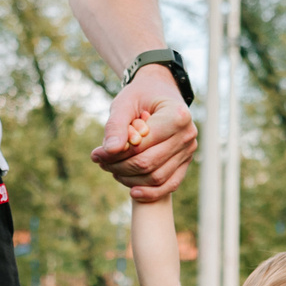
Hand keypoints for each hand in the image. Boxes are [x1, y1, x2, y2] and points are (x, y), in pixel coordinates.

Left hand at [92, 65, 196, 201]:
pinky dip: (150, 192)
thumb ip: (115, 126)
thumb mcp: (124, 103)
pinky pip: (170, 184)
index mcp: (177, 115)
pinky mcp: (185, 162)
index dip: (116, 153)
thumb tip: (109, 151)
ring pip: (157, 177)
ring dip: (130, 179)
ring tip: (112, 168)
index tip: (96, 153)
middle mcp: (188, 134)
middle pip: (149, 163)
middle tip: (101, 162)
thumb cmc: (141, 96)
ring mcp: (188, 150)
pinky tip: (132, 191)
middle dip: (120, 167)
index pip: (142, 145)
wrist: (160, 92)